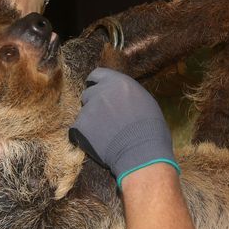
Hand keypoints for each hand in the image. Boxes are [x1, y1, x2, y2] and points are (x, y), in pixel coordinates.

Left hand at [68, 68, 178, 186]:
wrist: (141, 153)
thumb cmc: (151, 130)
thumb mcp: (145, 103)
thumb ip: (127, 95)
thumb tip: (121, 97)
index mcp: (118, 82)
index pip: (97, 74)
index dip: (96, 84)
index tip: (98, 92)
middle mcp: (100, 91)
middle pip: (88, 94)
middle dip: (94, 104)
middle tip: (104, 119)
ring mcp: (88, 108)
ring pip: (84, 113)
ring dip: (91, 121)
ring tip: (105, 135)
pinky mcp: (80, 126)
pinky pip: (77, 129)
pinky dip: (84, 136)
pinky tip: (99, 144)